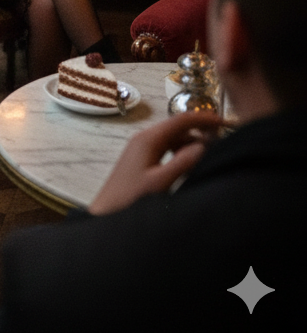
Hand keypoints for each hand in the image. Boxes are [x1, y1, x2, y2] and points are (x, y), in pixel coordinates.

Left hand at [88, 111, 222, 215]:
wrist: (107, 212)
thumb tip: (204, 145)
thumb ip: (183, 162)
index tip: (224, 122)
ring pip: (171, 139)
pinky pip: (165, 149)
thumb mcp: (161, 181)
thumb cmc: (132, 198)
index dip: (202, 119)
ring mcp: (141, 148)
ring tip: (211, 154)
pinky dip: (180, 153)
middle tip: (222, 141)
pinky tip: (191, 165)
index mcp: (148, 139)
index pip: (179, 120)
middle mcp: (143, 138)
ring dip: (190, 143)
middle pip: (176, 128)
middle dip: (198, 131)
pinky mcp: (141, 160)